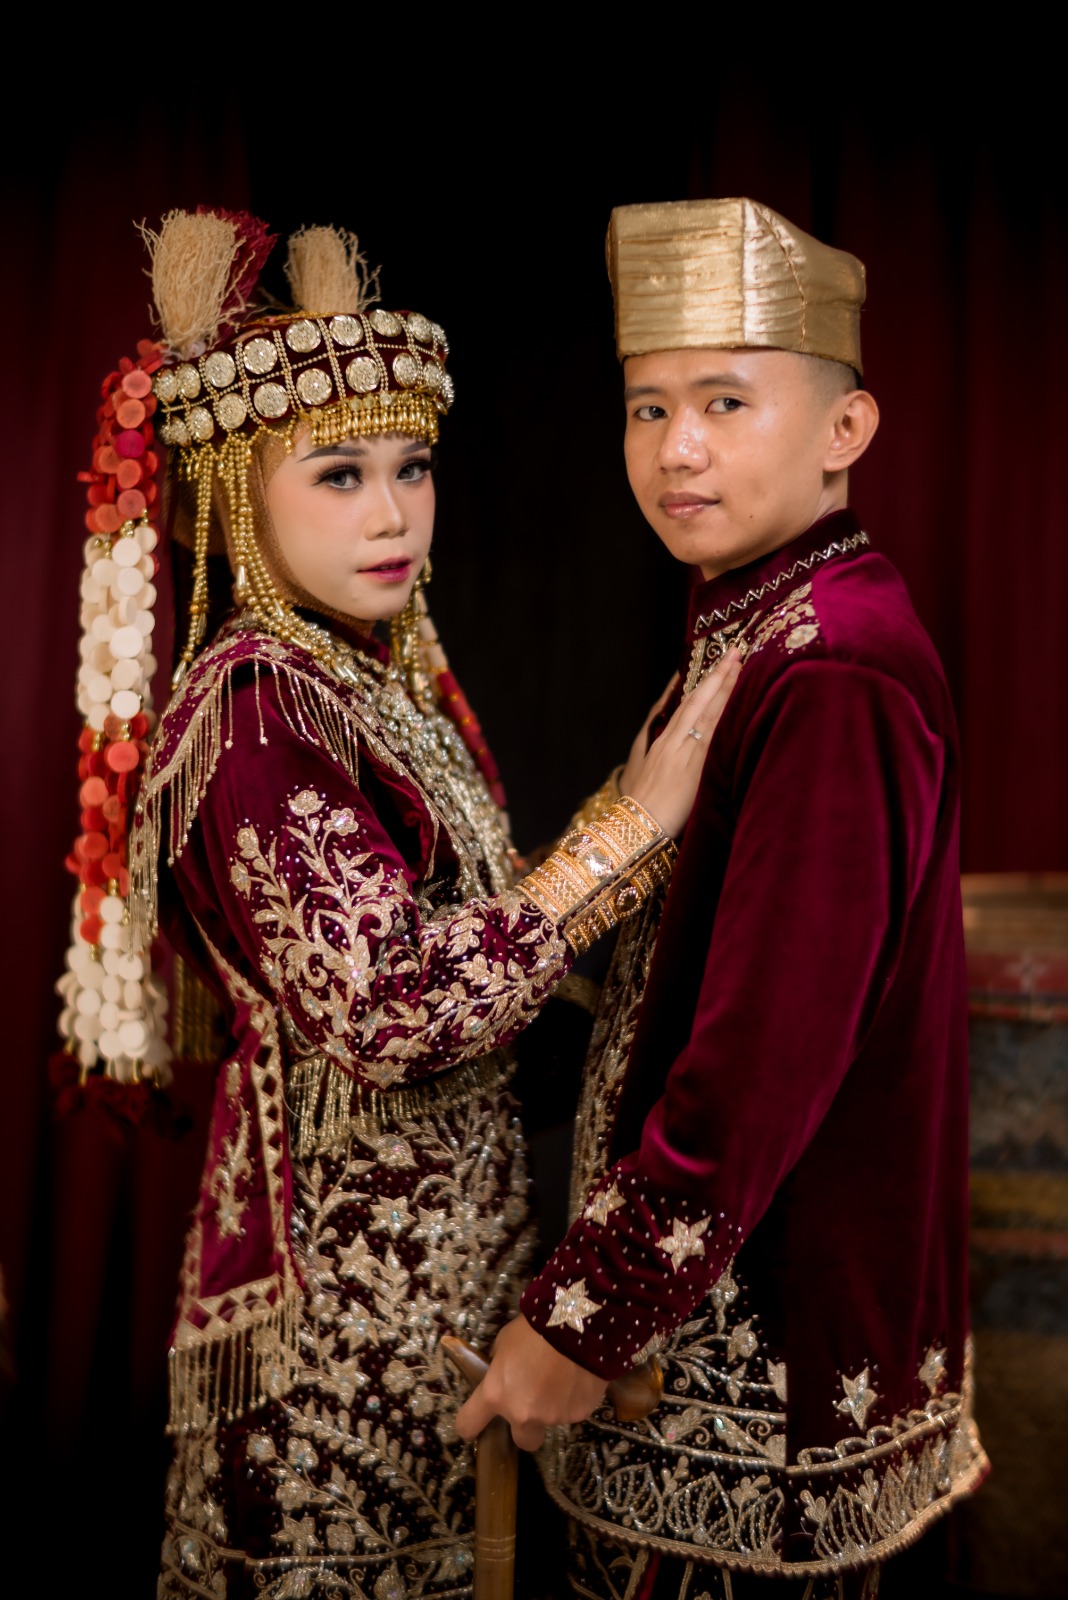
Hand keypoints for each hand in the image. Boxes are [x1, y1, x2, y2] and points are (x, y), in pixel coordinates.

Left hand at [453, 1313, 605, 1451]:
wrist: (576, 1324)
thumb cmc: (533, 1328)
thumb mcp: (504, 1341)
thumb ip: (499, 1363)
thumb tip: (501, 1370)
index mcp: (496, 1395)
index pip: (469, 1424)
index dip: (469, 1426)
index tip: (473, 1426)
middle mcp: (522, 1414)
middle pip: (522, 1441)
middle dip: (525, 1426)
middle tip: (533, 1403)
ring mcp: (552, 1417)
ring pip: (550, 1421)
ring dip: (552, 1405)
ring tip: (562, 1376)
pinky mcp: (579, 1414)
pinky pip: (573, 1410)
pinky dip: (573, 1398)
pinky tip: (577, 1376)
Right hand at [626, 649, 741, 836]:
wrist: (638, 826)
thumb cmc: (647, 809)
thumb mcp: (656, 776)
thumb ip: (676, 760)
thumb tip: (694, 753)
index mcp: (664, 743)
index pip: (688, 705)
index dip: (704, 684)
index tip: (719, 664)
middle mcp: (674, 741)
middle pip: (699, 701)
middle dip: (718, 675)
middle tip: (736, 650)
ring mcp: (684, 752)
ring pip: (708, 712)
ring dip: (725, 687)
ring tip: (741, 664)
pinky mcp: (695, 768)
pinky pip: (714, 736)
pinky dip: (726, 716)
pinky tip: (740, 701)